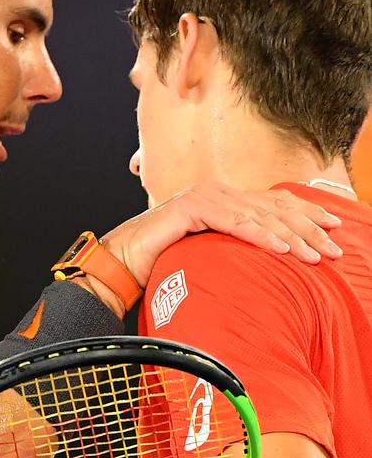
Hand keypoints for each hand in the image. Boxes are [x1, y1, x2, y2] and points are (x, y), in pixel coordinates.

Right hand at [102, 182, 342, 288]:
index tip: (334, 228)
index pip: (273, 203)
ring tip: (315, 255)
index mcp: (223, 200)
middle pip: (273, 207)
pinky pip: (233, 222)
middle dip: (309, 228)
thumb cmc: (162, 262)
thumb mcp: (208, 254)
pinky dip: (259, 235)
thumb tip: (267, 261)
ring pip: (258, 216)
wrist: (122, 263)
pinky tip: (281, 248)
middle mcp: (216, 193)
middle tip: (335, 248)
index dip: (306, 214)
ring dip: (291, 237)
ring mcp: (203, 197)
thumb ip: (233, 248)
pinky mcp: (190, 208)